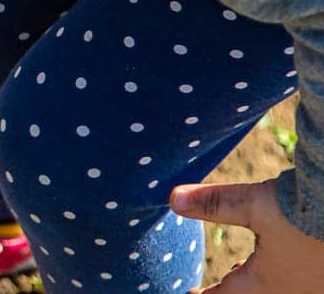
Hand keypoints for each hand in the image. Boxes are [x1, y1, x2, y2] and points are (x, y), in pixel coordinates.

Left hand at [172, 178, 323, 292]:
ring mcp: (312, 289)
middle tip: (214, 289)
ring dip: (257, 285)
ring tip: (239, 275)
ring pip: (276, 292)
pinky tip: (282, 266)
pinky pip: (298, 286)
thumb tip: (173, 199)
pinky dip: (281, 279)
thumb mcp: (255, 202)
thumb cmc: (307, 209)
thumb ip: (215, 204)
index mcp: (265, 284)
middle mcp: (290, 293)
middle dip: (232, 291)